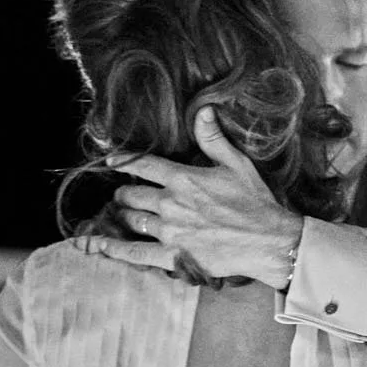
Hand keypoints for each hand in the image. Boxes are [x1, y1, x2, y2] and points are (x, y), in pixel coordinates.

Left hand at [90, 108, 303, 287]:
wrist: (268, 241)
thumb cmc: (255, 202)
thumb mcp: (237, 164)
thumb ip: (213, 138)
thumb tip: (202, 110)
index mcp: (183, 178)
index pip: (144, 165)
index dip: (125, 161)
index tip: (112, 160)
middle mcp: (170, 203)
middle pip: (132, 195)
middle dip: (124, 194)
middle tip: (123, 195)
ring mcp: (170, 231)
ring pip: (131, 220)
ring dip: (122, 216)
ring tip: (119, 215)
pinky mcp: (173, 256)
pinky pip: (135, 253)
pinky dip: (114, 249)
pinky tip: (98, 245)